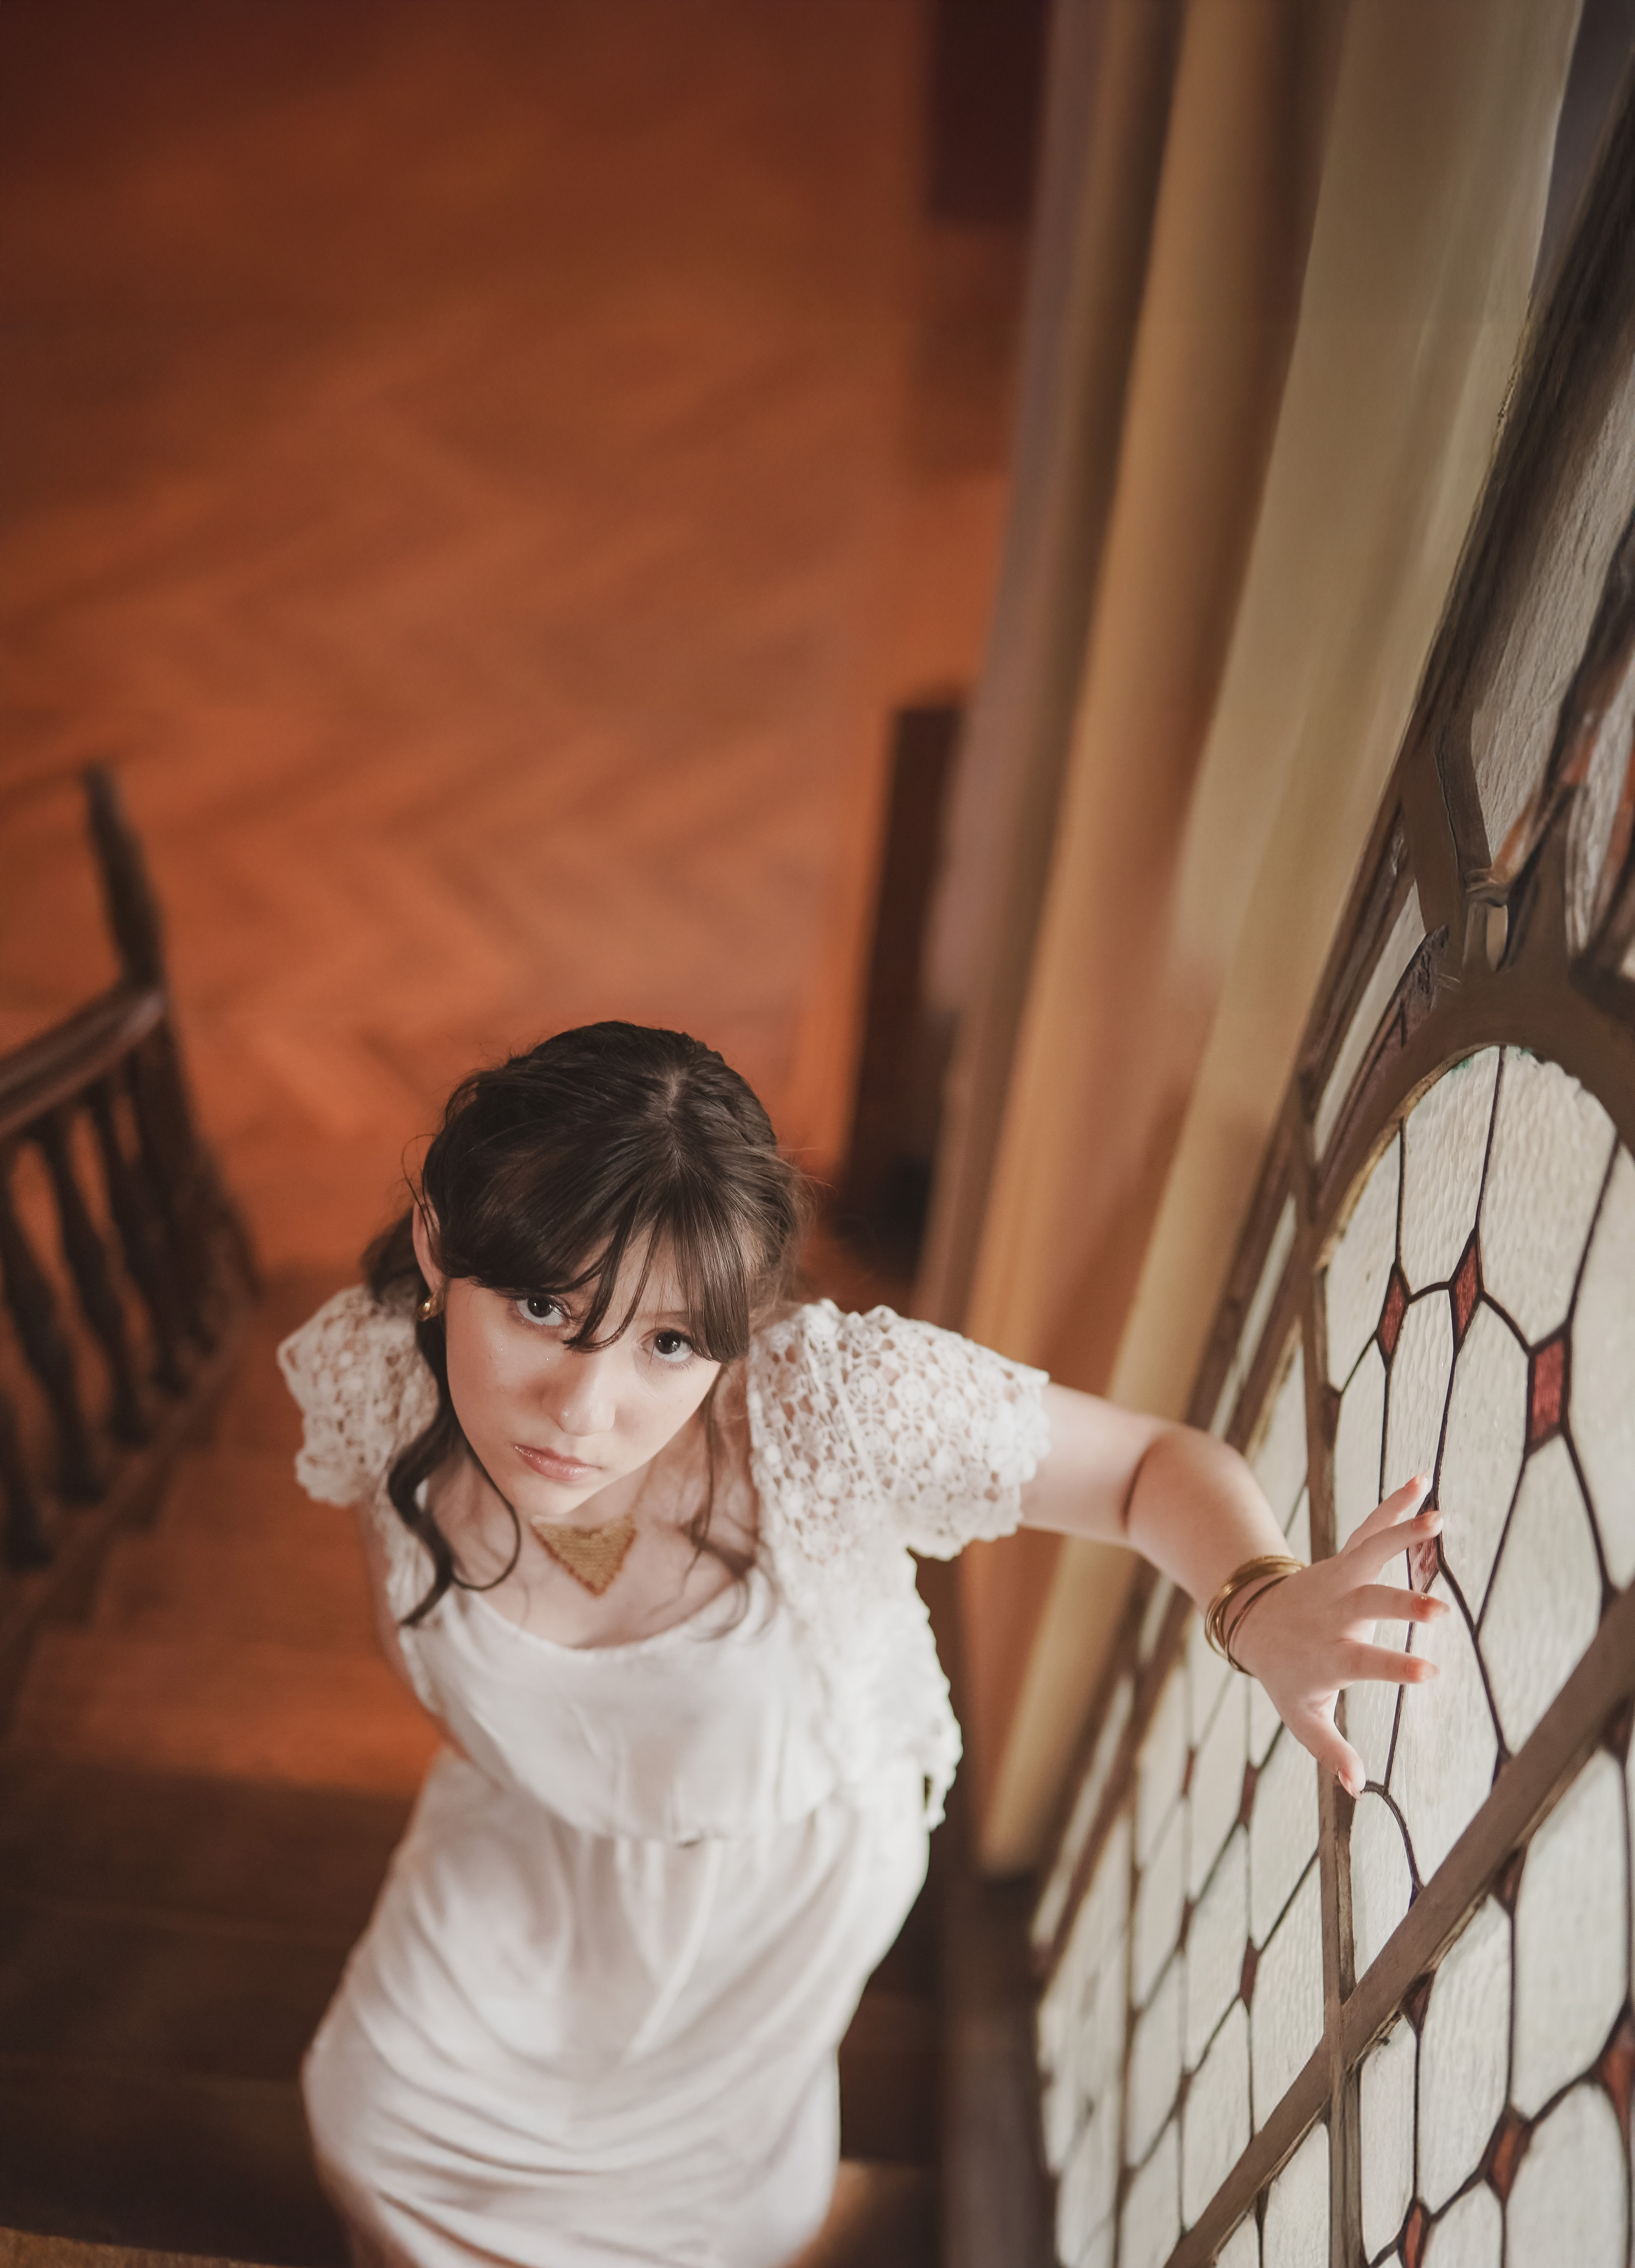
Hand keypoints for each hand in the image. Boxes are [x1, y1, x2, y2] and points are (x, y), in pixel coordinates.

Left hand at [1225, 1475, 1448, 1797]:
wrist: (1253, 1621)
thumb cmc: (1287, 1675)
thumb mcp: (1301, 1716)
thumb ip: (1329, 1748)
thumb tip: (1357, 1787)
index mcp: (1329, 1655)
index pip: (1363, 1664)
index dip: (1394, 1669)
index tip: (1430, 1674)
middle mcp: (1335, 1613)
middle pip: (1369, 1606)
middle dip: (1402, 1606)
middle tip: (1438, 1609)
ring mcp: (1339, 1580)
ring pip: (1370, 1554)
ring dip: (1402, 1535)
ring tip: (1438, 1518)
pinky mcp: (1345, 1557)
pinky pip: (1372, 1527)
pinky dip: (1395, 1504)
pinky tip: (1424, 1481)